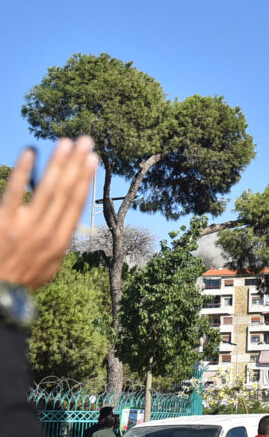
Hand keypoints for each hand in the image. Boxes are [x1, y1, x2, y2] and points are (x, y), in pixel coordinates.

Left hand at [0, 138, 96, 289]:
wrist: (0, 294)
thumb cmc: (23, 280)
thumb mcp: (50, 266)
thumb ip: (59, 243)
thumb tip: (67, 223)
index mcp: (61, 241)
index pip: (76, 203)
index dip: (85, 179)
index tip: (92, 159)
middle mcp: (47, 232)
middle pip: (66, 191)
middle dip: (76, 164)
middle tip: (84, 142)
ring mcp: (26, 226)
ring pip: (48, 188)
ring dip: (58, 163)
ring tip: (65, 143)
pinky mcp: (4, 222)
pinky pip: (16, 192)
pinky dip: (25, 172)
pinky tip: (30, 152)